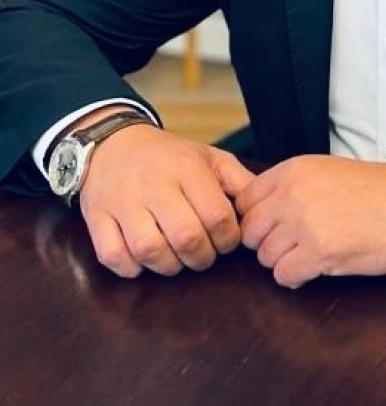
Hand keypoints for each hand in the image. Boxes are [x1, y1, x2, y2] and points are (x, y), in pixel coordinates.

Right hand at [78, 122, 253, 278]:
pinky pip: (113, 256)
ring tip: (176, 260)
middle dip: (202, 258)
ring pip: (150, 250)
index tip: (227, 241)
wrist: (112, 141)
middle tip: (204, 256)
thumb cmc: (168, 156)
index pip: (216, 215)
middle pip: (186, 237)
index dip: (228, 239)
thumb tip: (264, 205)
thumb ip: (238, 180)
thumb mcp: (207, 157)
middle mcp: (155, 185)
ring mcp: (123, 202)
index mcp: (187, 169)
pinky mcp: (96, 217)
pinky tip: (143, 261)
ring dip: (168, 266)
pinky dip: (131, 267)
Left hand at [236, 155, 385, 288]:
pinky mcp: (318, 252)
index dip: (255, 218)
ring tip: (308, 255)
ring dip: (283, 261)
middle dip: (266, 242)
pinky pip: (284, 275)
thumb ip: (291, 186)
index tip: (271, 227)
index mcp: (293, 170)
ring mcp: (304, 223)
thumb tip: (261, 211)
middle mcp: (292, 193)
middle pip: (250, 230)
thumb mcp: (327, 170)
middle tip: (291, 244)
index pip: (245, 200)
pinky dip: (296, 277)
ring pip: (265, 256)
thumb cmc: (377, 190)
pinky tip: (315, 268)